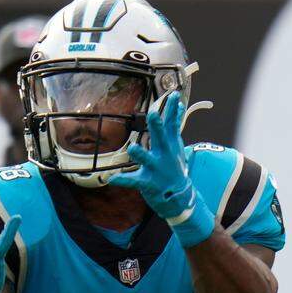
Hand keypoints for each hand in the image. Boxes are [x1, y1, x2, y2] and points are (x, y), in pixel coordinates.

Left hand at [108, 91, 213, 247]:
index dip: (172, 110)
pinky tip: (111, 179)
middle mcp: (164, 155)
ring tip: (133, 148)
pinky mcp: (148, 183)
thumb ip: (173, 126)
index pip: (172, 124)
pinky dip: (122, 180)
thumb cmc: (174, 167)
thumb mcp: (176, 146)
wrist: (180, 196)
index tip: (172, 96)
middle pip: (161, 138)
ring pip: (147, 160)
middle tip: (153, 114)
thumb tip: (179, 105)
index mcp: (170, 145)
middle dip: (157, 127)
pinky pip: (133, 181)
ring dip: (140, 154)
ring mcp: (156, 169)